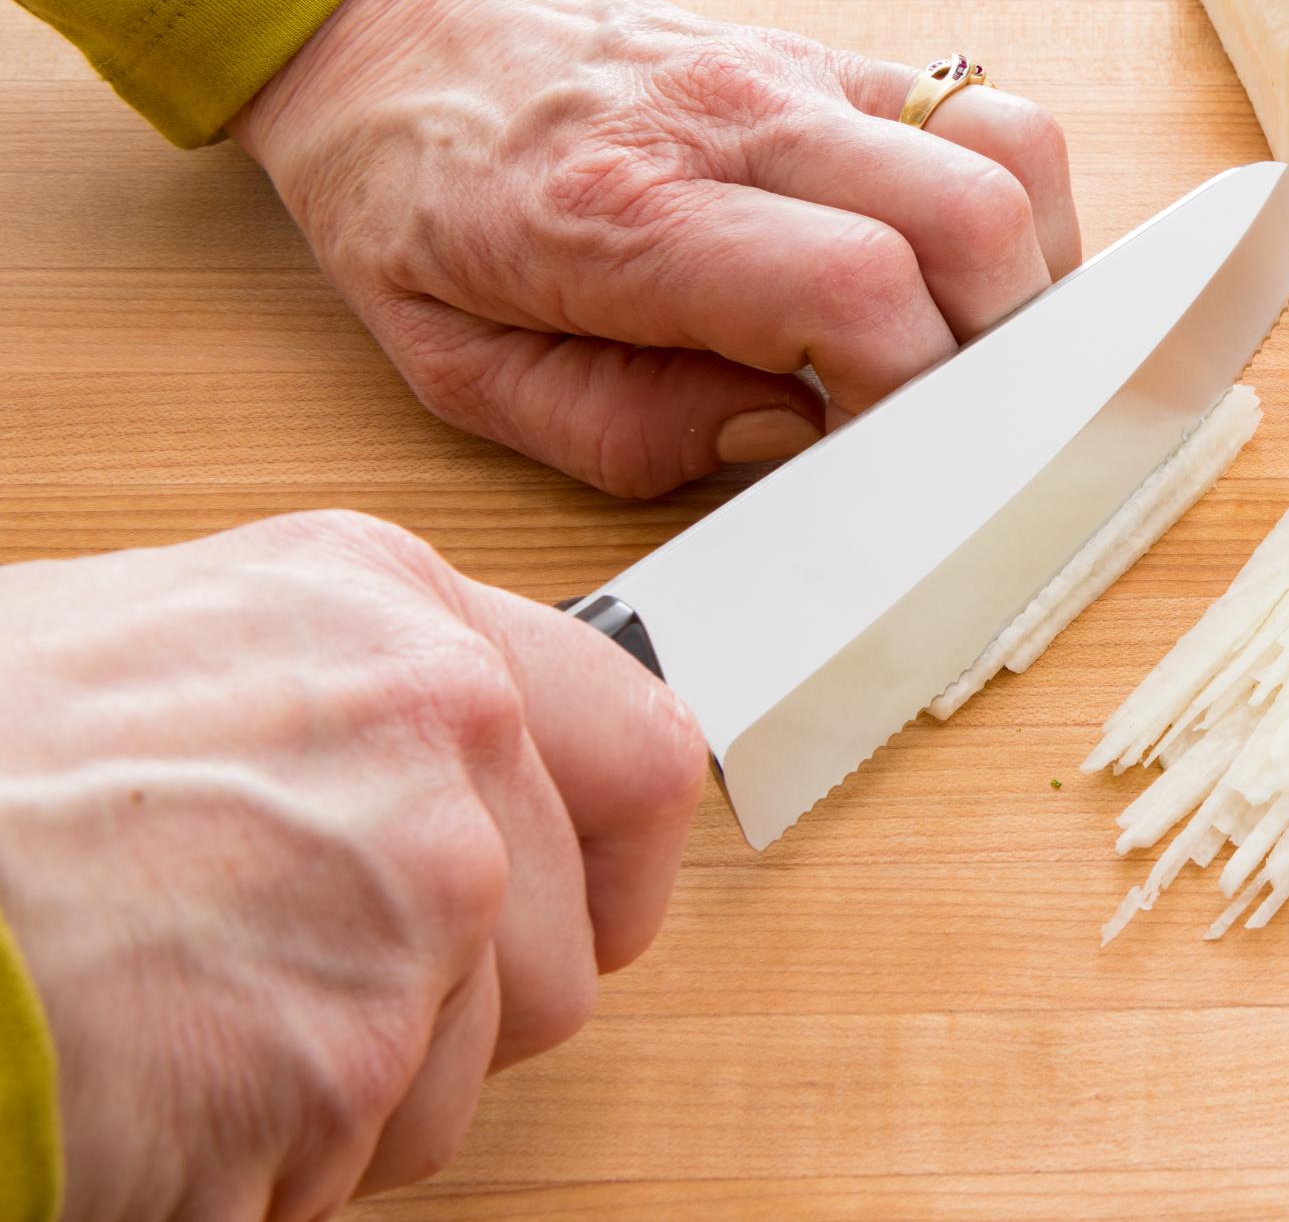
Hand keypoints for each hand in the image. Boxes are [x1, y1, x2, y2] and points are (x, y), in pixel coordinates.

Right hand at [0, 511, 706, 1213]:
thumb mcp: (190, 648)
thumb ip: (364, 700)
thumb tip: (480, 772)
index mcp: (395, 614)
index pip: (640, 752)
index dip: (620, 860)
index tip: (597, 906)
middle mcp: (435, 736)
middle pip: (572, 945)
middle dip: (469, 1002)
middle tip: (317, 985)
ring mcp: (411, 897)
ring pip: (479, 1067)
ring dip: (366, 1083)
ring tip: (205, 1013)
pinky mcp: (346, 1054)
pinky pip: (370, 1152)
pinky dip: (283, 1153)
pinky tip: (170, 1074)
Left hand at [229, 0, 1080, 497]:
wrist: (384, 22)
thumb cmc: (412, 195)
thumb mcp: (464, 369)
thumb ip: (627, 428)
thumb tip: (793, 432)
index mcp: (630, 212)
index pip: (857, 290)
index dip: (909, 398)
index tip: (882, 458)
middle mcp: (733, 121)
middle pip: (974, 215)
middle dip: (998, 349)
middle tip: (943, 418)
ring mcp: (791, 73)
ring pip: (1008, 149)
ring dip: (1027, 269)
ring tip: (967, 349)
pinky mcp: (819, 57)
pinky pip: (976, 113)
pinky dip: (1005, 205)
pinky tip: (954, 276)